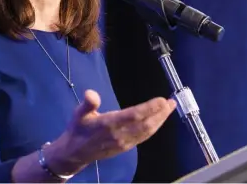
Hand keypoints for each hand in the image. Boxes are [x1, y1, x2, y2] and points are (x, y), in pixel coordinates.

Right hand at [46, 89, 176, 174]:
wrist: (75, 153)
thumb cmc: (78, 129)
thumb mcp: (78, 114)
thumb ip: (88, 103)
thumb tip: (91, 94)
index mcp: (109, 124)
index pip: (134, 116)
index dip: (149, 108)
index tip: (162, 100)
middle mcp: (119, 135)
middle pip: (146, 125)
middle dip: (161, 114)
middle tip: (172, 102)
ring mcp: (124, 143)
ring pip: (147, 132)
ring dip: (160, 121)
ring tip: (169, 109)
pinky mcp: (126, 147)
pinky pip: (143, 137)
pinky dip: (154, 128)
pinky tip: (158, 121)